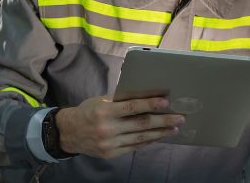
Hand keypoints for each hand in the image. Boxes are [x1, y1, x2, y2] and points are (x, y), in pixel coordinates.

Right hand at [56, 94, 184, 158]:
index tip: (165, 102)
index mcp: (104, 111)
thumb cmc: (88, 112)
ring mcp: (110, 143)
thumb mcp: (101, 101)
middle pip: (141, 124)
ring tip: (174, 128)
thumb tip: (146, 95)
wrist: (69, 133)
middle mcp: (107, 129)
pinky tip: (159, 136)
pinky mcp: (112, 154)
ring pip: (140, 138)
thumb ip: (121, 100)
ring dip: (160, 133)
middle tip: (179, 118)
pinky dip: (148, 141)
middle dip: (162, 121)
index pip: (131, 107)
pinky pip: (134, 146)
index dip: (149, 105)